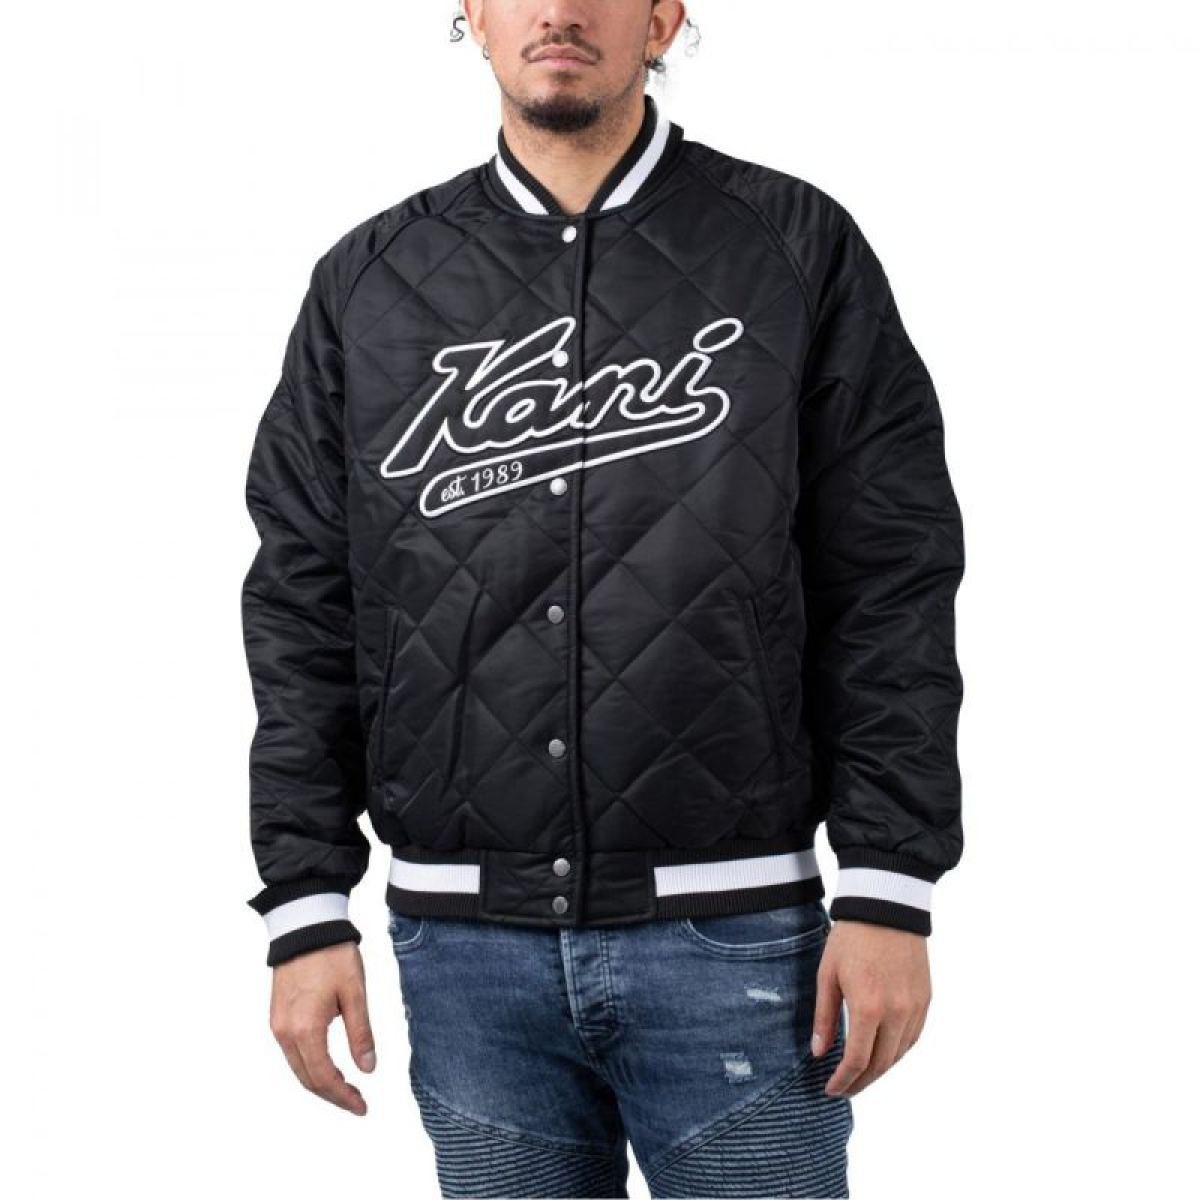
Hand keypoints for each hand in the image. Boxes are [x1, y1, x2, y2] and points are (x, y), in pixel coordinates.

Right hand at [268, 941, 376, 1114]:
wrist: (306, 926)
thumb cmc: (333, 955)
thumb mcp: (354, 994)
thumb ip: (361, 1034)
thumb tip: (368, 1069)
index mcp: (306, 1029)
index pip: (324, 1078)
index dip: (344, 1097)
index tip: (363, 1106)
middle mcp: (285, 1032)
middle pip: (307, 1079)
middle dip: (332, 1095)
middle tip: (357, 1103)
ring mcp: (277, 1025)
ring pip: (297, 1068)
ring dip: (319, 1083)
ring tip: (345, 1089)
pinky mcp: (276, 1016)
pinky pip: (291, 1053)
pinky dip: (309, 1066)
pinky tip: (326, 1066)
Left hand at [810, 919, 930, 1097]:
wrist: (886, 907)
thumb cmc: (851, 937)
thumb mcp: (828, 974)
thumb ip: (825, 1017)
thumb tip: (819, 1053)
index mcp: (869, 1008)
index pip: (858, 1061)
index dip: (844, 1080)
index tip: (831, 1089)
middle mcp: (897, 1013)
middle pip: (881, 1064)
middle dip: (861, 1082)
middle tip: (844, 1089)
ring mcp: (915, 1007)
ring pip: (899, 1054)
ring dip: (880, 1070)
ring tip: (860, 1075)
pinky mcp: (926, 999)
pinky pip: (913, 1037)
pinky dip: (897, 1052)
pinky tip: (883, 1053)